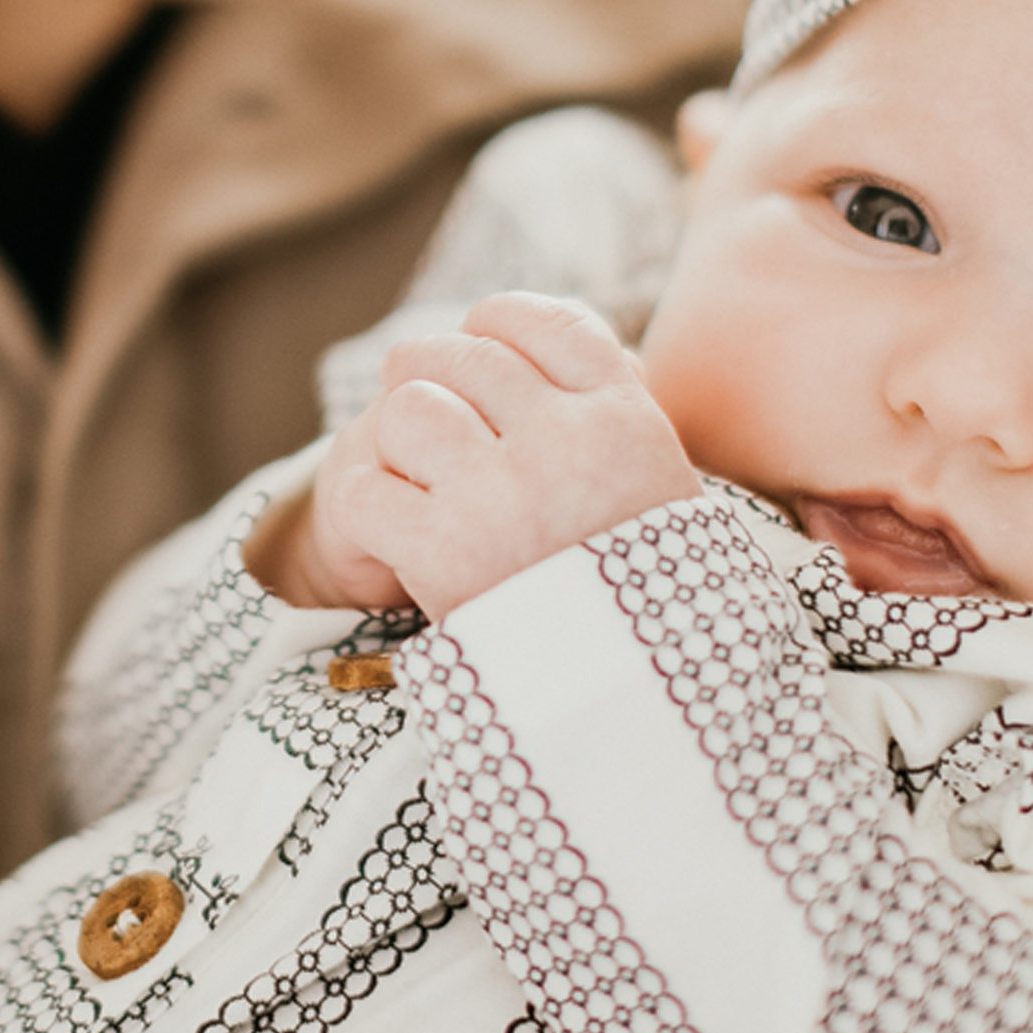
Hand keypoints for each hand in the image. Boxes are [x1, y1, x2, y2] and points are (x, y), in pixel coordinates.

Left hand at [293, 292, 702, 619]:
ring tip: (411, 472)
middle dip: (433, 373)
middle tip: (426, 411)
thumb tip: (553, 346)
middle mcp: (564, 443)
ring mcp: (501, 494)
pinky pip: (365, 486)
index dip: (497, 323)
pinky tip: (388, 526)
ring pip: (410, 406)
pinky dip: (365, 504)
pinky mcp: (442, 551)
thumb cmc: (652, 601)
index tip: (481, 340)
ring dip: (398, 436)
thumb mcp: (667, 493)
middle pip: (465, 356)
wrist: (640, 710)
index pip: (545, 322)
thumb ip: (614, 418)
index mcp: (627, 421)